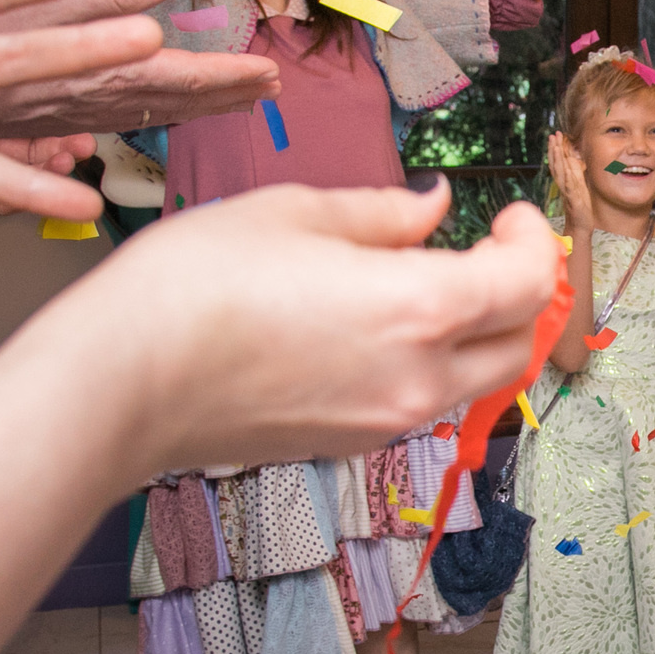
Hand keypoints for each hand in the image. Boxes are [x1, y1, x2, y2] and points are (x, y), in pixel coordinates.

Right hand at [0, 0, 280, 134]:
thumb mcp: (17, 5)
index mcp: (94, 76)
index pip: (180, 80)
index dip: (228, 78)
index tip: (269, 73)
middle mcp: (89, 104)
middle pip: (174, 102)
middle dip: (226, 94)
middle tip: (272, 89)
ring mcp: (69, 116)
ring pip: (148, 111)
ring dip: (196, 103)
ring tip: (238, 98)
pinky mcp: (45, 119)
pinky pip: (116, 115)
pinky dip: (150, 107)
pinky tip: (160, 106)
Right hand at [73, 187, 565, 472]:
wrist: (121, 383)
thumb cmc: (191, 289)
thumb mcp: (295, 213)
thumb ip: (383, 213)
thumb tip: (434, 209)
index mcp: (420, 310)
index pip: (528, 282)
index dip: (534, 240)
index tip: (511, 216)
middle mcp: (418, 378)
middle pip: (521, 344)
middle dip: (521, 293)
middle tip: (490, 249)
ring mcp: (386, 421)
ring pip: (476, 380)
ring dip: (478, 333)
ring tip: (429, 282)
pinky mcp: (350, 444)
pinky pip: (421, 401)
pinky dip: (429, 362)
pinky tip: (379, 324)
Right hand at [547, 131, 595, 232]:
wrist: (580, 224)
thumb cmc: (580, 204)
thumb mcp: (578, 184)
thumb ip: (574, 172)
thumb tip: (572, 158)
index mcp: (564, 179)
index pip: (557, 161)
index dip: (555, 148)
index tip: (554, 135)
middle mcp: (563, 184)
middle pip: (556, 163)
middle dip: (554, 148)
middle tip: (553, 135)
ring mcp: (567, 191)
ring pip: (559, 172)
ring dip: (557, 159)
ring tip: (556, 146)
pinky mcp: (573, 199)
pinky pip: (568, 187)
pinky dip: (566, 177)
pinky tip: (566, 169)